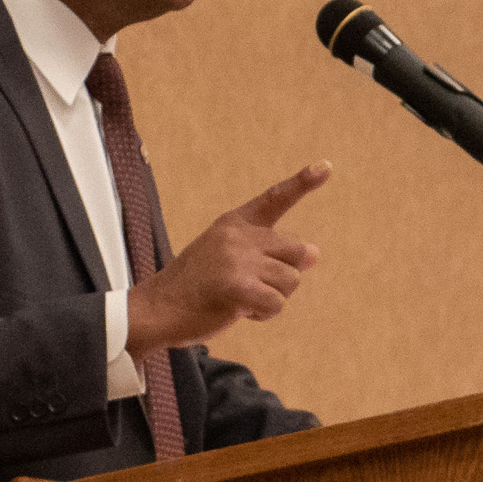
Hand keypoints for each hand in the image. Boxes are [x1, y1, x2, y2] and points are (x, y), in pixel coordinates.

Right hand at [126, 161, 330, 355]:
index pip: (275, 198)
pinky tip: (240, 311)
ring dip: (272, 298)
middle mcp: (238, 235)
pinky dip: (264, 314)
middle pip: (297, 251)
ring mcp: (238, 259)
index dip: (303, 182)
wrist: (156, 309)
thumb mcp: (228, 257)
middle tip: (256, 286)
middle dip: (285, 275)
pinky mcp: (237, 287)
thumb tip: (315, 254)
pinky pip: (277, 304)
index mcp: (235, 222)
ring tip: (240, 299)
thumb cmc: (195, 286)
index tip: (326, 167)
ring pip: (290, 281)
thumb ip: (268, 252)